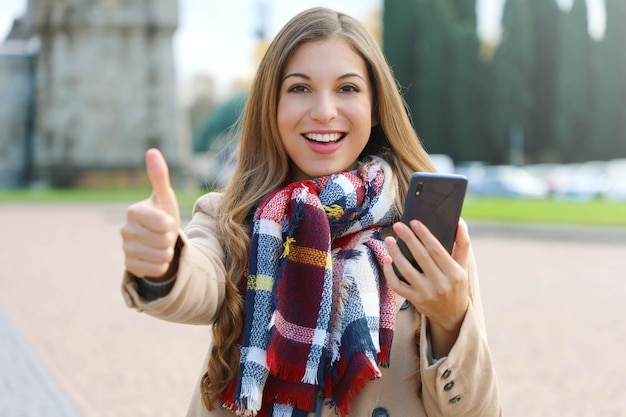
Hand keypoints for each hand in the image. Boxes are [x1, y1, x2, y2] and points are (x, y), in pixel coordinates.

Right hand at [120, 148, 180, 279]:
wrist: (159, 242)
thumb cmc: (163, 216)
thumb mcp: (165, 198)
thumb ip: (159, 177)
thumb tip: (152, 151)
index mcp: (133, 212)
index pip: (162, 223)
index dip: (171, 224)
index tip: (166, 221)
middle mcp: (125, 231)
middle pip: (163, 240)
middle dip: (170, 239)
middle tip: (165, 235)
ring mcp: (126, 250)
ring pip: (160, 255)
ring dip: (167, 252)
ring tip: (161, 245)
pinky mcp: (130, 266)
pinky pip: (155, 269)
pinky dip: (162, 265)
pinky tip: (156, 257)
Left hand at [383, 219, 470, 355]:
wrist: (453, 315)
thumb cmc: (456, 285)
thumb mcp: (463, 266)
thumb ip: (462, 244)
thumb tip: (459, 222)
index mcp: (454, 273)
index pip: (437, 250)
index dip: (424, 235)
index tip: (414, 222)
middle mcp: (440, 284)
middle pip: (421, 257)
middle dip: (408, 239)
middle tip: (398, 226)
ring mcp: (426, 293)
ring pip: (407, 271)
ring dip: (396, 254)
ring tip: (389, 240)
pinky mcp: (415, 300)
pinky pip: (398, 286)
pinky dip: (389, 273)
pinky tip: (386, 260)